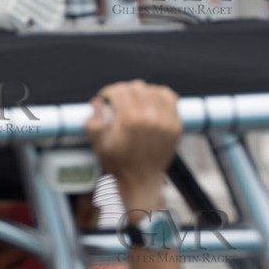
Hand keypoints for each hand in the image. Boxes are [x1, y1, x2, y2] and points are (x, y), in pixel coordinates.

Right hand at [85, 81, 180, 206]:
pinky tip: (152, 100)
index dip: (109, 92)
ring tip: (134, 101)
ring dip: (142, 92)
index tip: (107, 99)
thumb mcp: (98, 145)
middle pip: (136, 87)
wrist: (141, 181)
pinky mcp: (176, 125)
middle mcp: (151, 117)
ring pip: (153, 90)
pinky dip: (161, 95)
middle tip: (119, 101)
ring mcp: (166, 121)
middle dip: (124, 91)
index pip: (119, 90)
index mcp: (131, 119)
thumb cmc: (119, 163)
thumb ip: (93, 123)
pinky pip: (170, 98)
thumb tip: (97, 102)